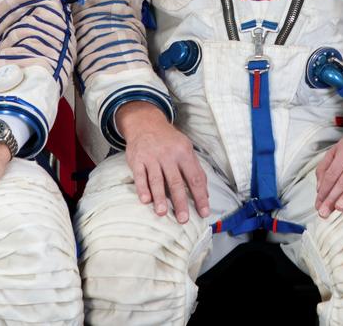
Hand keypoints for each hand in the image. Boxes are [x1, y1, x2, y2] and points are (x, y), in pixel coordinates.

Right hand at [117, 100, 208, 222]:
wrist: (146, 123)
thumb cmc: (169, 141)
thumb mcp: (186, 149)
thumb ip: (195, 170)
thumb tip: (206, 193)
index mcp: (184, 153)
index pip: (195, 178)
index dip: (200, 196)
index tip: (204, 212)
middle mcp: (168, 155)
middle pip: (176, 182)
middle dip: (180, 202)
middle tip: (183, 219)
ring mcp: (152, 157)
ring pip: (157, 180)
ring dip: (160, 198)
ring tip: (162, 213)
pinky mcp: (137, 160)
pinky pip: (140, 176)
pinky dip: (142, 188)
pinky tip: (145, 200)